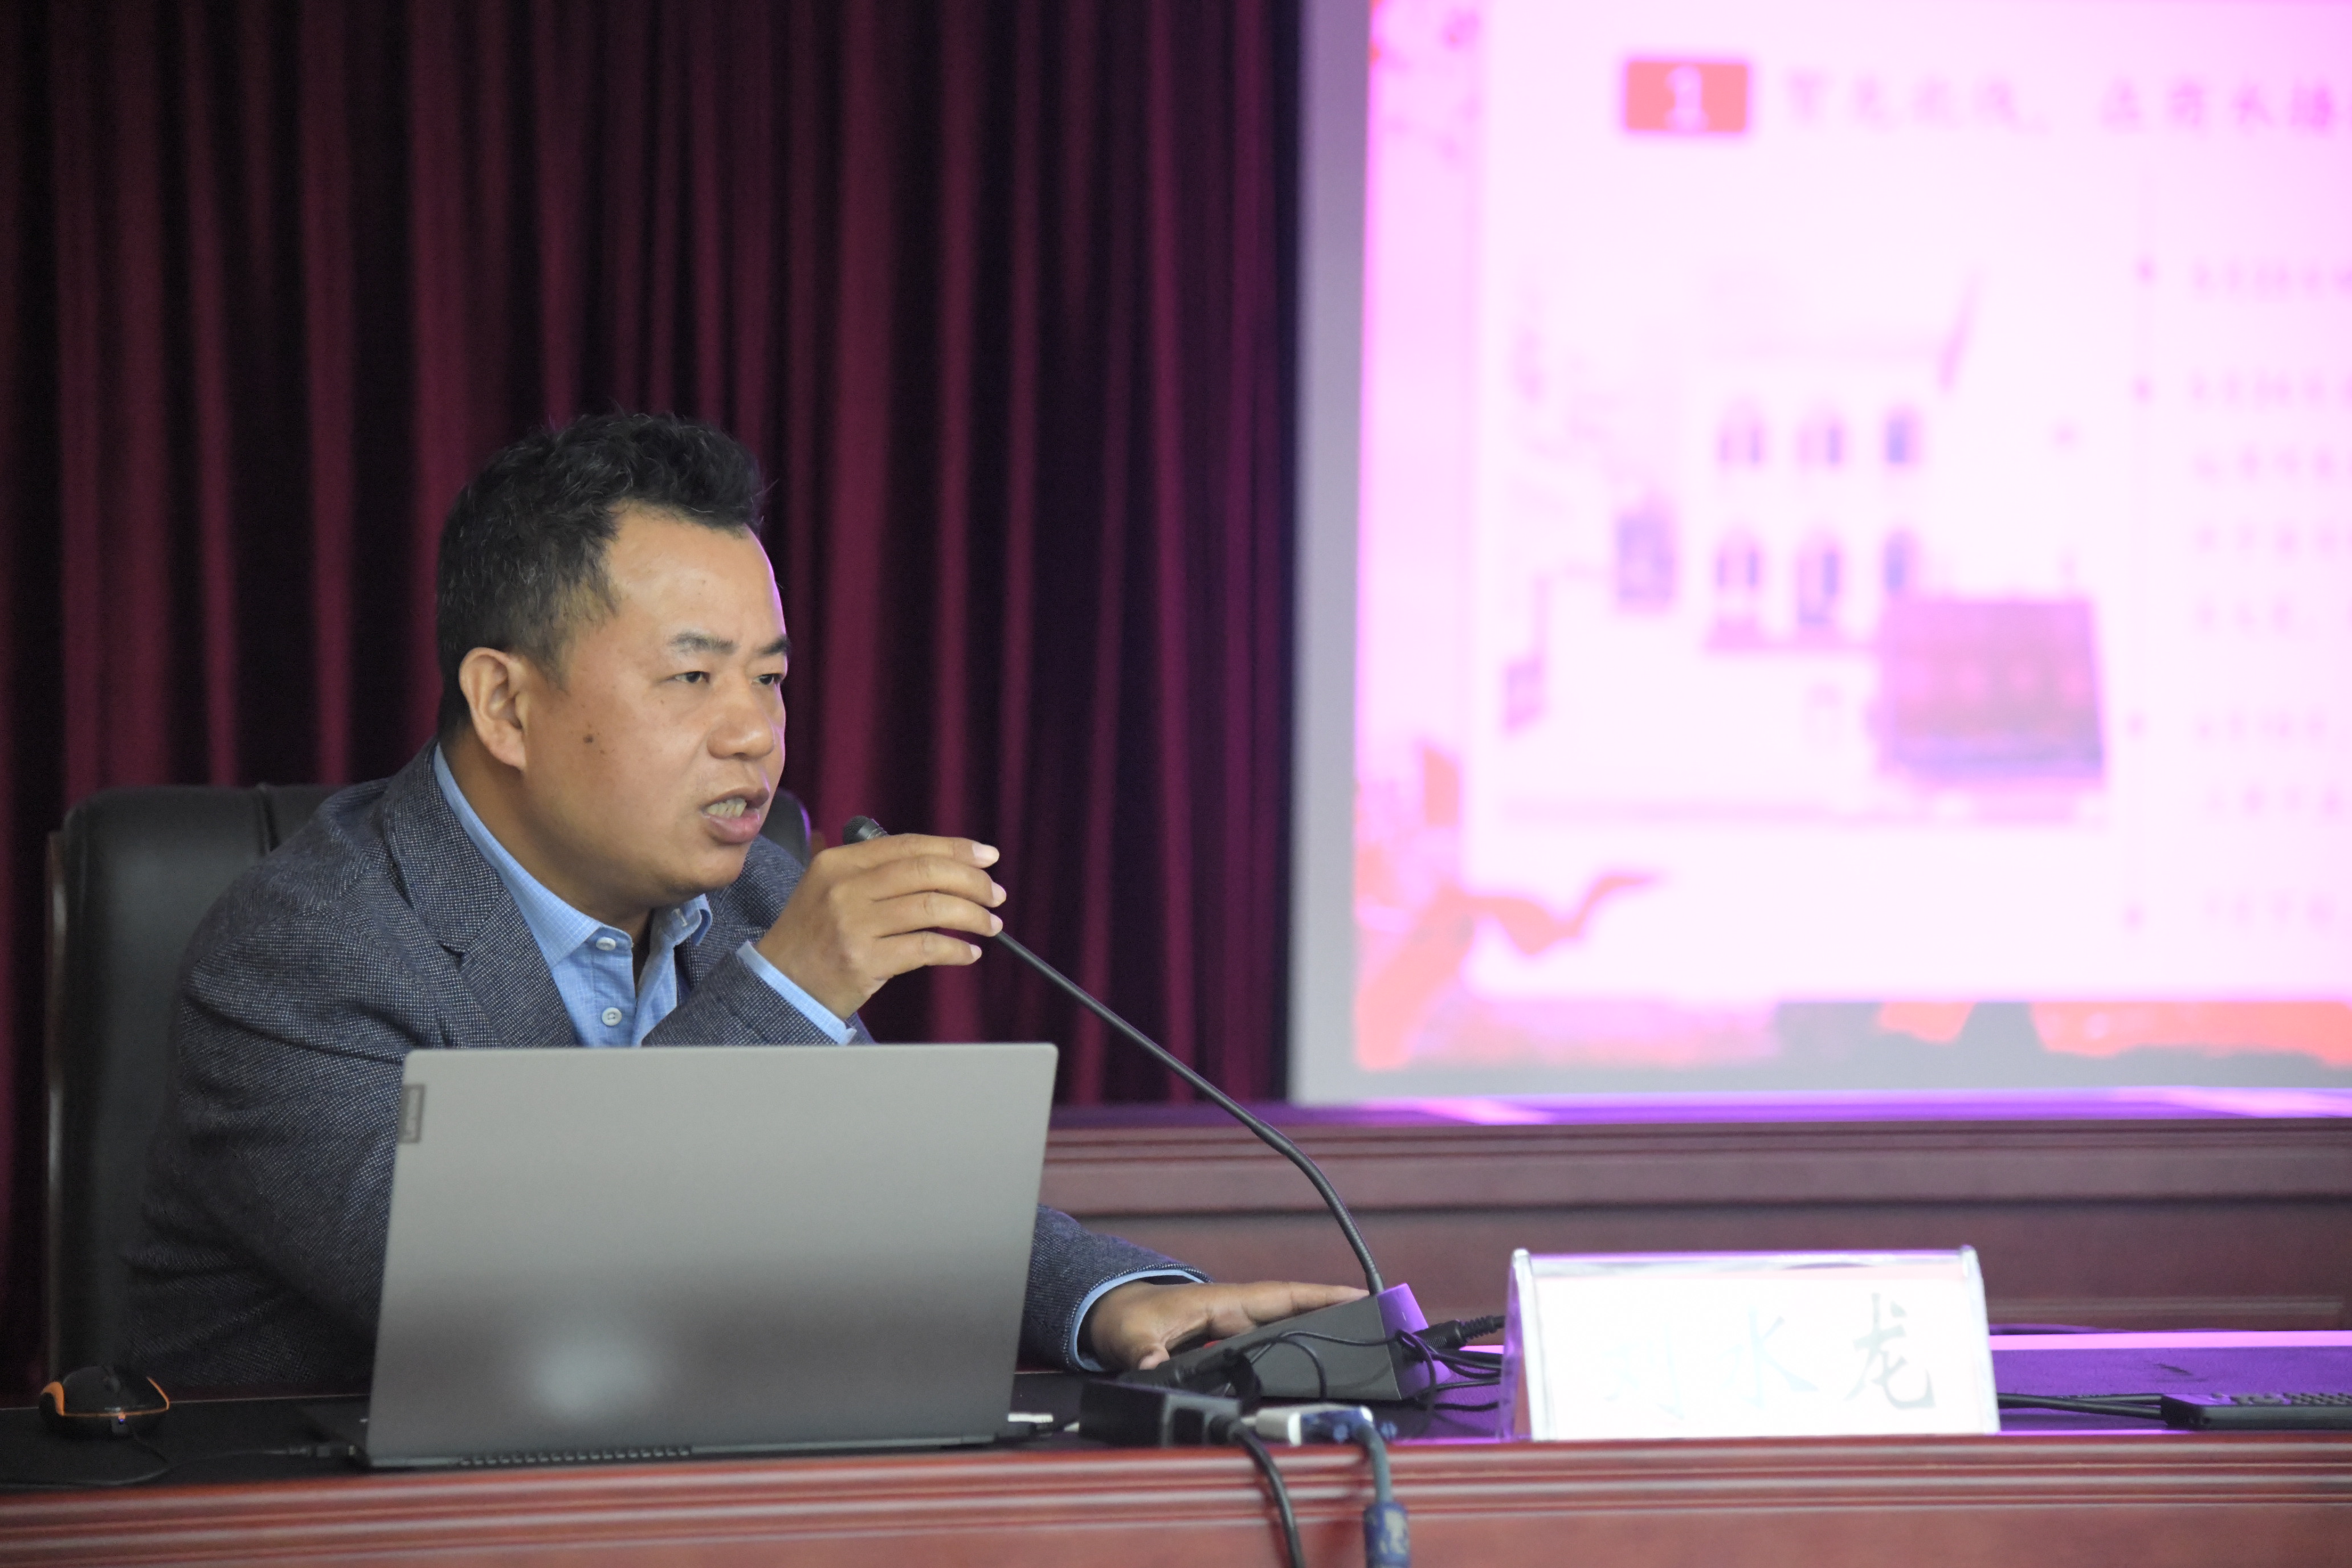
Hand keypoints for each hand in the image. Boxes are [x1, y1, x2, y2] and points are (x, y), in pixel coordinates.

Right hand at [754, 833, 1005, 1018]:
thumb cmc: (813, 936)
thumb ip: (876, 870)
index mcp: (838, 863)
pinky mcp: (864, 961)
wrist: (779, 984)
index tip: (986, 856)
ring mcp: (853, 925)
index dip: (955, 848)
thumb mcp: (830, 887)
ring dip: (972, 915)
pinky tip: (968, 953)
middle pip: (926, 872)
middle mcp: (844, 889)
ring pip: (932, 908)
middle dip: (972, 881)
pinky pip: (926, 948)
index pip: (909, 845)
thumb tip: (945, 863)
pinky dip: (956, 950)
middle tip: (995, 894)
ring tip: (990, 924)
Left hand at [1083, 1280, 1369, 1371]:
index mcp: (1221, 1301)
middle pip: (1294, 1310)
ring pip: (1284, 1326)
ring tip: (1362, 1342)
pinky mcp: (1226, 1342)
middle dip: (1336, 1313)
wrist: (1107, 1317)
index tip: (1360, 1296)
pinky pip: (1269, 1340)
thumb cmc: (1122, 1318)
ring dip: (1318, 1329)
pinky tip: (1315, 1361)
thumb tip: (1157, 1369)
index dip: (1320, 1296)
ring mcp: (1232, 1325)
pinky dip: (1294, 1345)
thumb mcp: (1130, 1337)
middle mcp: (1233, 1310)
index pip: (1280, 1295)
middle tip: (1380, 1322)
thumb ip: (1145, 1354)